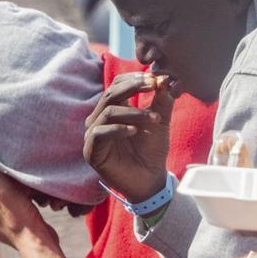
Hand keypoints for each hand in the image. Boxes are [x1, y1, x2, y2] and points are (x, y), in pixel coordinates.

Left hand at [0, 172, 66, 257]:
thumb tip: (0, 171)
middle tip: (15, 180)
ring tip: (24, 187)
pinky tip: (30, 195)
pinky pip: (12, 207)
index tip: (5, 174)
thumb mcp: (7, 191)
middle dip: (4, 183)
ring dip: (14, 190)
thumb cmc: (20, 219)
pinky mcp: (12, 225)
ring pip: (3, 198)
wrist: (38, 242)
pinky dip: (19, 199)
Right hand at [84, 72, 173, 200]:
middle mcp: (99, 119)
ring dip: (133, 112)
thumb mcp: (159, 120)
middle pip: (110, 94)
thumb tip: (165, 78)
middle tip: (153, 86)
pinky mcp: (91, 151)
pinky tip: (135, 131)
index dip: (134, 79)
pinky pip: (99, 133)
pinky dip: (118, 129)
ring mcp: (92, 134)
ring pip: (108, 111)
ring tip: (154, 119)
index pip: (116, 85)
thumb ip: (161, 100)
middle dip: (133, 88)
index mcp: (112, 109)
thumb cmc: (152, 150)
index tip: (154, 79)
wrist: (150, 179)